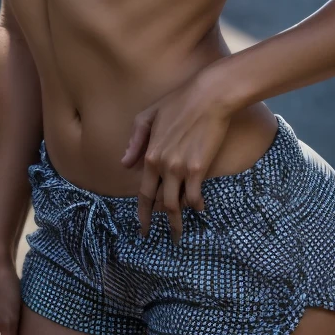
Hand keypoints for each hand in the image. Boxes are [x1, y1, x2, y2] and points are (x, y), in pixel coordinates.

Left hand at [120, 73, 231, 243]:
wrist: (209, 96)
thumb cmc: (179, 101)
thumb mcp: (148, 116)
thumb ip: (136, 141)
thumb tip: (125, 164)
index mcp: (150, 155)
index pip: (144, 192)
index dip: (142, 213)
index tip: (142, 228)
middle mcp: (163, 166)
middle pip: (160, 202)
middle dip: (160, 223)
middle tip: (164, 238)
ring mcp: (181, 168)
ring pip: (177, 204)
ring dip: (178, 221)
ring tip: (179, 233)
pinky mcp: (200, 168)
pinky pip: (195, 194)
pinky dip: (196, 205)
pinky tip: (199, 210)